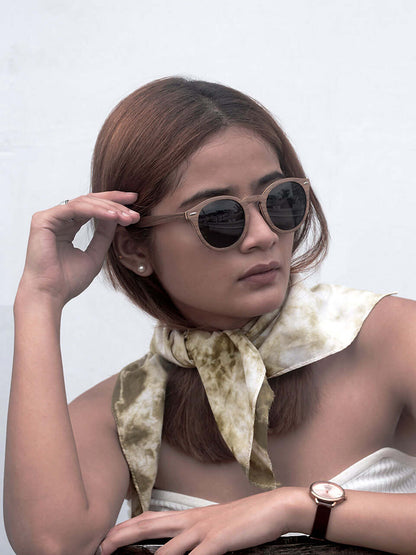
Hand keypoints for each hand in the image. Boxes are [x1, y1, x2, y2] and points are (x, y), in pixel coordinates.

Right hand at [18, 191, 139, 307]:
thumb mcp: (95, 255)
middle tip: (134, 206)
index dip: (114, 203)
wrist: (50, 295)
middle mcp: (58, 219)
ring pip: (84, 202)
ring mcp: (49, 218)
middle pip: (90, 201)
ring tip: (126, 216)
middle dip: (114, 202)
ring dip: (108, 207)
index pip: (92, 208)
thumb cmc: (68, 281)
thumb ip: (104, 235)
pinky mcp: (43, 219)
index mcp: (67, 227)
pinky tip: (113, 216)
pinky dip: (96, 211)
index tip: (134, 205)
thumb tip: (117, 216)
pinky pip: (75, 208)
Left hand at [99, 489, 295, 554]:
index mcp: (190, 516)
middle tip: (101, 547)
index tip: (109, 536)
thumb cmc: (245, 519)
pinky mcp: (220, 540)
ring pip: (168, 547)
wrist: (274, 507)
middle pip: (150, 526)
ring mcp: (205, 530)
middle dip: (123, 536)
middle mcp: (192, 520)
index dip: (128, 526)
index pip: (152, 518)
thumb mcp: (215, 525)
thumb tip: (181, 548)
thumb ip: (196, 535)